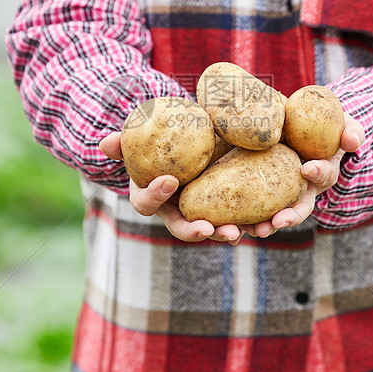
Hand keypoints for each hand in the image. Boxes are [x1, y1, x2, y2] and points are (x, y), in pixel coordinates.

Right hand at [100, 132, 244, 244]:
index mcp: (152, 197)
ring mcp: (203, 211)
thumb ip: (123, 141)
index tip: (169, 181)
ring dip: (227, 233)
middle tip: (208, 229)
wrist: (186, 140)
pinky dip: (253, 222)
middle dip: (196, 231)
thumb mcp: (139, 138)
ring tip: (241, 232)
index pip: (147, 204)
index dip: (155, 195)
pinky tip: (267, 221)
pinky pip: (241, 218)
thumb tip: (104, 144)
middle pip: (184, 228)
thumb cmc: (158, 140)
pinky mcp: (227, 206)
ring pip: (215, 229)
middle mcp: (177, 211)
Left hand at [242, 112, 364, 237]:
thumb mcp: (342, 123)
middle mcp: (302, 188)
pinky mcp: (259, 191)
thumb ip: (351, 131)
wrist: (297, 125)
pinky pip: (252, 208)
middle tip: (278, 221)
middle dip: (290, 216)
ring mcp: (281, 192)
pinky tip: (232, 226)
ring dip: (267, 225)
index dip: (318, 172)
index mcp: (322, 172)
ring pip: (276, 214)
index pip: (324, 175)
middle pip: (299, 207)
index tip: (307, 168)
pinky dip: (244, 220)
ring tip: (256, 231)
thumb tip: (353, 142)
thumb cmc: (323, 124)